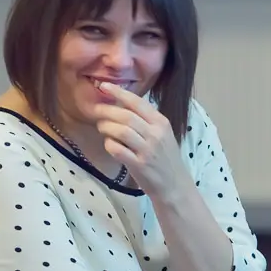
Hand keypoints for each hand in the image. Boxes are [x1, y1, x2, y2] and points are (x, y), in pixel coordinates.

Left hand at [90, 82, 190, 199]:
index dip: (119, 92)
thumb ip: (146, 120)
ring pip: (121, 131)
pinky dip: (109, 144)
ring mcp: (148, 150)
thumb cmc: (165, 157)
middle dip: (107, 110)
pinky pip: (118, 150)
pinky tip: (109, 144)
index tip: (104, 85)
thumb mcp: (162, 134)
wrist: (175, 185)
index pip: (137, 102)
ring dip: (106, 127)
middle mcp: (156, 134)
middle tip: (96, 110)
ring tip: (101, 126)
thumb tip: (121, 103)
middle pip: (126, 116)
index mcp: (161, 122)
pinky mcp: (140, 165)